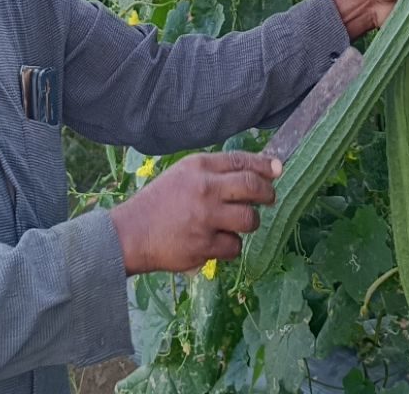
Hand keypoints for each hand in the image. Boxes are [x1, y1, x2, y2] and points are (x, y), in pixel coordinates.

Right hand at [108, 151, 281, 274]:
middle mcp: (204, 189)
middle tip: (268, 198)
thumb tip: (260, 171)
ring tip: (235, 223)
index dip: (265, 166)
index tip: (277, 169)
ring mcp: (205, 218)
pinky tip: (215, 242)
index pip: (241, 161)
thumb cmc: (159, 203)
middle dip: (267, 194)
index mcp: (198, 167)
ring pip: (250, 219)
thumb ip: (216, 172)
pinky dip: (229, 246)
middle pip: (253, 187)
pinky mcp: (204, 245)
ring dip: (248, 223)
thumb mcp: (183, 175)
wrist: (131, 234)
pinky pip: (234, 246)